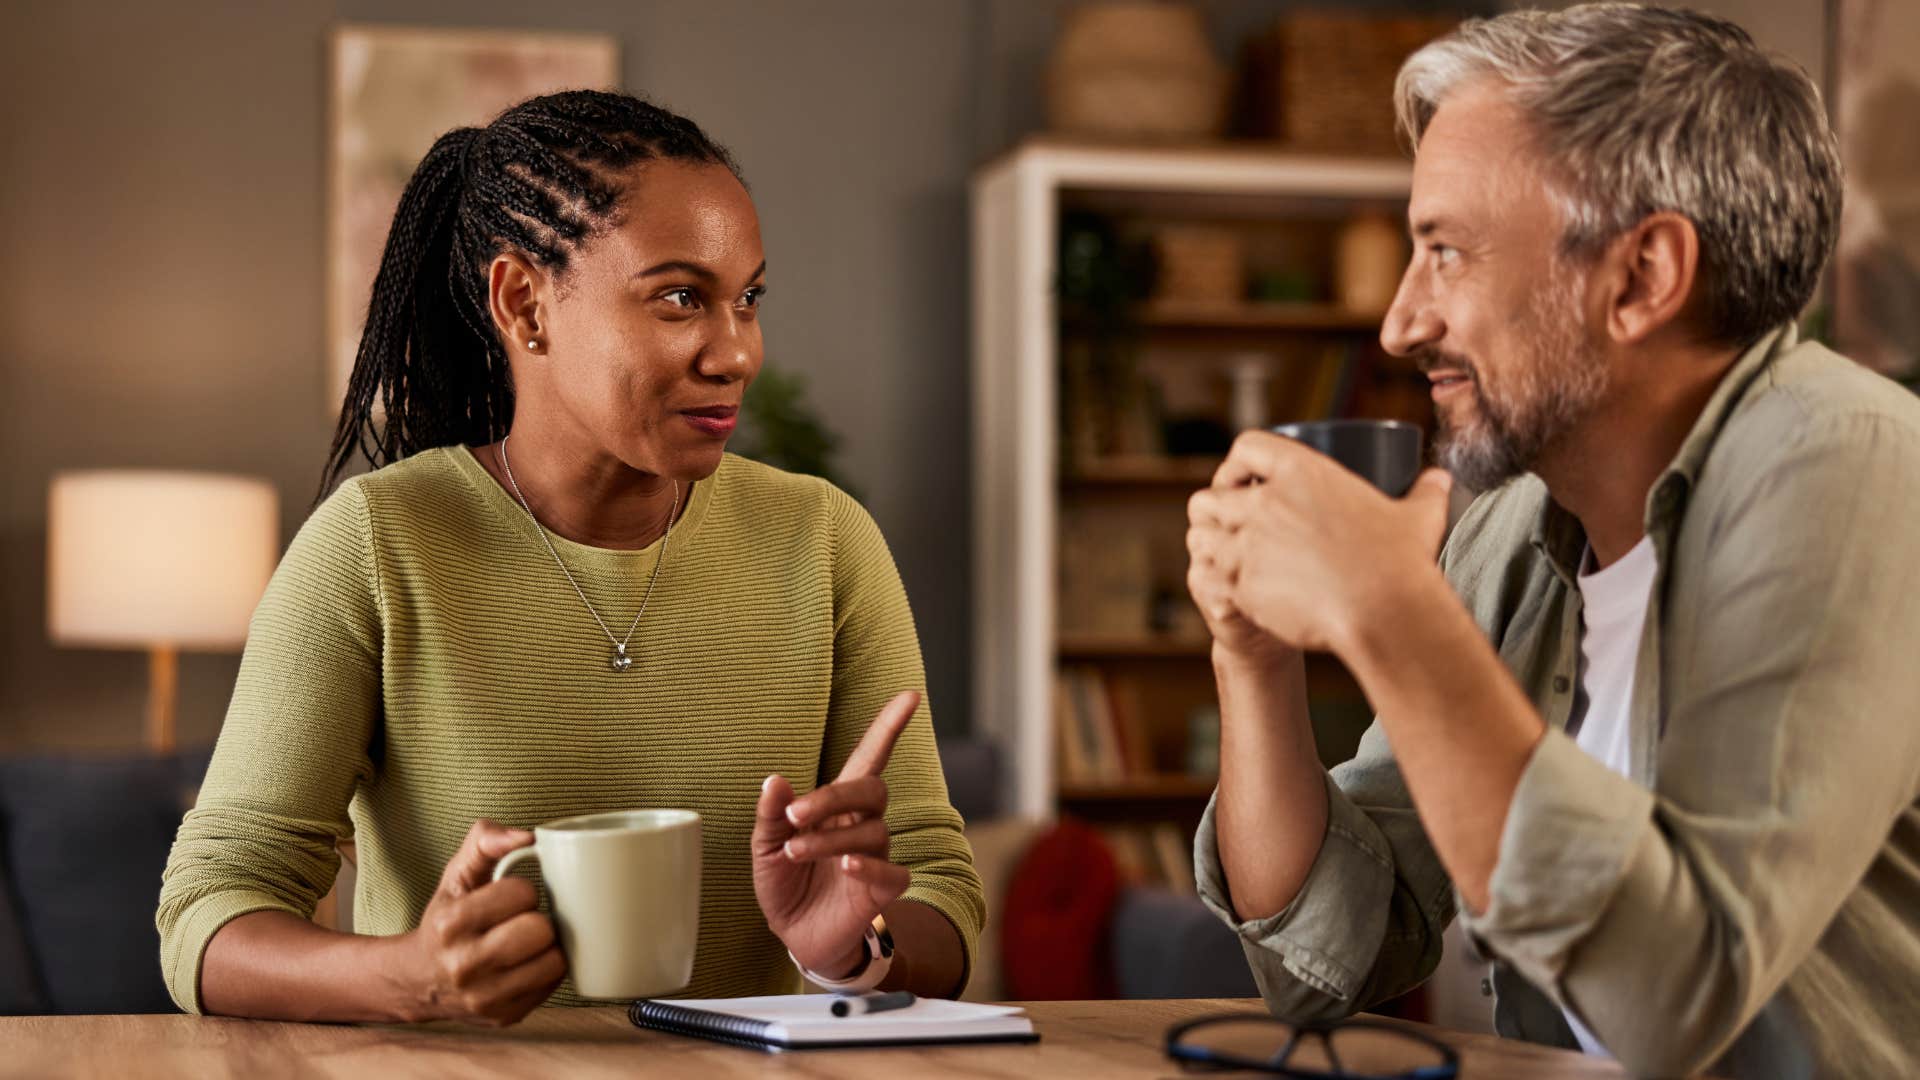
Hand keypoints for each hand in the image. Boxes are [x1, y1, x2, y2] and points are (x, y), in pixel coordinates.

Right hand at [389, 819, 565, 1025]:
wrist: (420, 979)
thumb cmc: (448, 917)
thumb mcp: (457, 874)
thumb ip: (486, 840)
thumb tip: (527, 836)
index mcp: (450, 924)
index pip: (521, 893)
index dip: (524, 890)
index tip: (512, 896)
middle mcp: (463, 966)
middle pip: (539, 931)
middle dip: (538, 919)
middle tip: (524, 920)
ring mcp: (484, 998)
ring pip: (553, 962)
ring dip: (548, 947)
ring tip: (529, 941)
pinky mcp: (504, 1016)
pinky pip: (553, 985)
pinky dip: (547, 970)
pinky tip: (528, 962)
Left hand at [753, 691, 918, 978]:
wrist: (796, 935)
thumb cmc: (786, 882)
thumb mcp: (765, 847)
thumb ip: (770, 815)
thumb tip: (774, 780)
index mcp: (837, 805)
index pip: (869, 758)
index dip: (889, 727)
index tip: (910, 696)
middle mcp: (862, 824)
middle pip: (872, 790)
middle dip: (833, 795)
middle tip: (794, 815)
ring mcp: (876, 855)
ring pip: (872, 831)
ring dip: (830, 838)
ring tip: (795, 851)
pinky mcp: (883, 889)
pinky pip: (891, 871)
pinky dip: (870, 865)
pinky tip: (847, 866)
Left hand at [1189, 431, 1453, 654]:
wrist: (1383, 613)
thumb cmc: (1401, 564)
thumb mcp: (1418, 518)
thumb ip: (1427, 493)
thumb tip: (1441, 478)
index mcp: (1300, 472)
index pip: (1247, 446)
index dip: (1237, 463)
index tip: (1242, 480)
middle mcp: (1264, 503)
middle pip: (1210, 496)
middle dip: (1213, 510)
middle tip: (1228, 525)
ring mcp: (1247, 544)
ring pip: (1200, 536)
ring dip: (1208, 545)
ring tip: (1223, 557)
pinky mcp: (1241, 584)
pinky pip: (1209, 577)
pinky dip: (1215, 583)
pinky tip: (1229, 591)